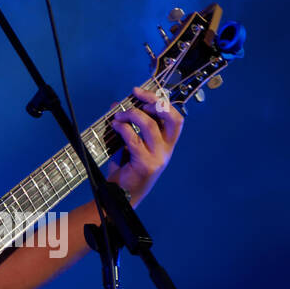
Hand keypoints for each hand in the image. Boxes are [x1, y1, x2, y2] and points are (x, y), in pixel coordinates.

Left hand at [106, 86, 184, 205]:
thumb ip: (129, 126)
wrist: (121, 196)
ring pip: (150, 126)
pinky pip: (134, 140)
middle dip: (152, 102)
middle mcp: (167, 150)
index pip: (174, 117)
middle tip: (135, 96)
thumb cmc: (127, 170)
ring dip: (131, 115)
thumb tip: (116, 106)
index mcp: (167, 144)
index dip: (160, 101)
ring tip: (118, 116)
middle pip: (171, 118)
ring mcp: (158, 158)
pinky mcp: (146, 165)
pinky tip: (115, 127)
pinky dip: (123, 129)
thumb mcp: (131, 145)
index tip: (140, 92)